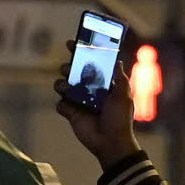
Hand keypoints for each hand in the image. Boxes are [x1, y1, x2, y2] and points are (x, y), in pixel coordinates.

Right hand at [53, 40, 141, 169]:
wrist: (111, 142)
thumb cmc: (120, 119)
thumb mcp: (124, 96)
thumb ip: (120, 79)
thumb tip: (119, 61)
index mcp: (102, 83)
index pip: (90, 63)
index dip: (82, 52)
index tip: (74, 43)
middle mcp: (89, 89)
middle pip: (73, 72)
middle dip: (68, 67)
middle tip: (68, 68)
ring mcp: (78, 101)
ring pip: (63, 86)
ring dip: (62, 84)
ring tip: (66, 87)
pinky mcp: (70, 113)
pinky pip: (61, 105)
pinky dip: (63, 105)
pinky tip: (70, 108)